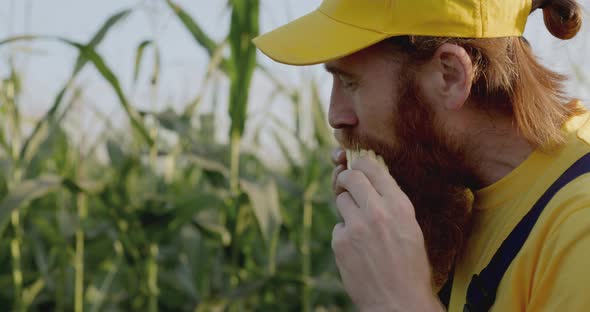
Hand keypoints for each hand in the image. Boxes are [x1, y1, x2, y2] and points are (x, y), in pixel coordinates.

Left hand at [331, 152, 443, 311]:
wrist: (398, 302)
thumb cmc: (410, 266)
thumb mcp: (410, 227)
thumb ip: (392, 203)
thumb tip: (372, 181)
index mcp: (400, 206)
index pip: (373, 168)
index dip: (361, 163)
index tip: (357, 165)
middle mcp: (377, 211)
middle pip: (350, 178)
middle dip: (346, 178)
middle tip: (346, 184)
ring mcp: (356, 226)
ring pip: (341, 200)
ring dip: (347, 208)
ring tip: (361, 227)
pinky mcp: (340, 242)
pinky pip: (338, 227)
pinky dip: (345, 235)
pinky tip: (358, 250)